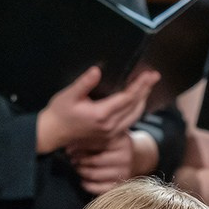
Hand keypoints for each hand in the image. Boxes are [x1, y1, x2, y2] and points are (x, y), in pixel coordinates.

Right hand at [36, 67, 159, 153]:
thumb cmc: (59, 112)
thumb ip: (84, 83)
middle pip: (135, 107)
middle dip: (146, 90)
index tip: (150, 74)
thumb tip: (96, 71)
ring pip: (135, 116)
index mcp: (101, 114)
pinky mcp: (110, 137)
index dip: (140, 85)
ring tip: (148, 86)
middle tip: (154, 76)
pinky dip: (136, 110)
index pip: (127, 98)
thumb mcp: (68, 95)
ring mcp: (111, 133)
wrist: (53, 134)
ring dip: (143, 100)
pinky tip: (137, 101)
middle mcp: (110, 126)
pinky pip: (129, 122)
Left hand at [66, 130, 156, 194]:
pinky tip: (83, 179)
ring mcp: (123, 173)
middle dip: (78, 160)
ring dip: (80, 171)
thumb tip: (67, 144)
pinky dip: (86, 184)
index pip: (94, 143)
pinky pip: (97, 188)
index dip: (77, 146)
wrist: (135, 158)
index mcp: (121, 140)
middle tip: (72, 158)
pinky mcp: (120, 186)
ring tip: (77, 166)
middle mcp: (125, 157)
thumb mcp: (107, 135)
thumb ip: (91, 136)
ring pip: (93, 175)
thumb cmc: (114, 145)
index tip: (68, 148)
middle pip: (92, 161)